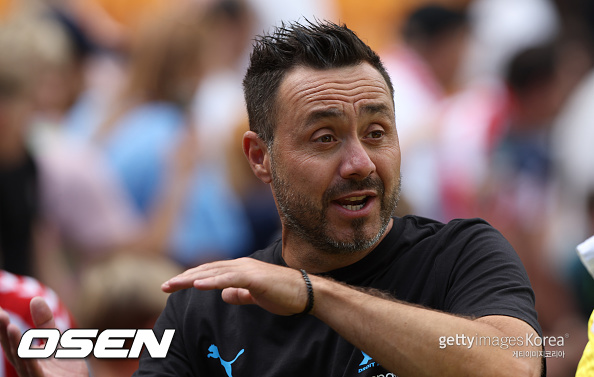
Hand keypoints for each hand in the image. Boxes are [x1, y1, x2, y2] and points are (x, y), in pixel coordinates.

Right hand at [0, 297, 87, 376]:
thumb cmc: (64, 369)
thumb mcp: (55, 341)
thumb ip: (45, 323)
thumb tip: (35, 298)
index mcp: (26, 357)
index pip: (12, 340)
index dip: (3, 326)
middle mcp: (27, 367)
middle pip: (13, 348)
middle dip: (3, 333)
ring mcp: (34, 375)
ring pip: (22, 360)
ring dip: (15, 344)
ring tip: (9, 326)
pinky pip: (35, 370)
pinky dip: (29, 359)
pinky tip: (25, 348)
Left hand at [162, 258, 310, 315]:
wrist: (307, 292)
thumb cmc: (285, 295)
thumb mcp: (256, 296)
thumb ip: (240, 294)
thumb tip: (224, 294)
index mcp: (241, 269)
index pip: (211, 271)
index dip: (192, 277)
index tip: (175, 285)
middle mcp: (241, 265)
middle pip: (207, 270)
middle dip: (185, 278)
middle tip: (165, 286)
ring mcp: (247, 270)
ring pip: (213, 273)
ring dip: (191, 279)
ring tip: (173, 285)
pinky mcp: (254, 278)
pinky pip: (228, 279)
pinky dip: (211, 281)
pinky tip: (197, 285)